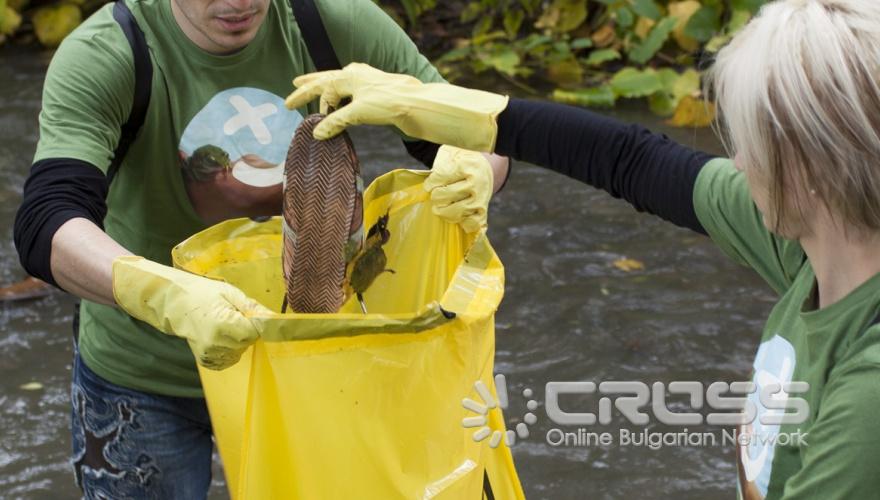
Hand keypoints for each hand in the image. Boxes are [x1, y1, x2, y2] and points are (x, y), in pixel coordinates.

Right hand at [112, 256, 268, 369]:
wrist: (176, 304)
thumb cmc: (204, 294)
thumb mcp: (230, 294)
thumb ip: (252, 308)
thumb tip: (274, 318)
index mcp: (222, 324)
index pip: (254, 332)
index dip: (255, 323)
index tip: (249, 315)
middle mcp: (215, 343)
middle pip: (248, 342)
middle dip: (247, 331)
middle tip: (233, 317)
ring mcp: (209, 354)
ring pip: (240, 352)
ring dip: (238, 341)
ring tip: (223, 326)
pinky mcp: (206, 361)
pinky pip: (229, 359)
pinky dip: (230, 349)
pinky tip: (219, 337)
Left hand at [285, 63, 508, 151]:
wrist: (433, 109)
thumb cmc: (414, 109)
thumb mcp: (382, 111)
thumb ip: (366, 113)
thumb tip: (352, 125)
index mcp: (366, 77)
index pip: (335, 77)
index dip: (316, 84)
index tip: (299, 88)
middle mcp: (363, 78)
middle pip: (327, 78)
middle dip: (306, 86)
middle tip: (286, 97)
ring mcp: (366, 89)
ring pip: (331, 89)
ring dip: (313, 96)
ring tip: (293, 104)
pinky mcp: (369, 106)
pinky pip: (343, 113)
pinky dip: (330, 120)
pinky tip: (319, 130)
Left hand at [424, 146, 492, 232]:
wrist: (485, 167)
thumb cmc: (462, 162)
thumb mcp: (451, 154)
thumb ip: (438, 165)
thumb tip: (427, 185)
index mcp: (467, 165)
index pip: (439, 178)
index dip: (430, 183)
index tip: (429, 184)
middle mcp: (476, 182)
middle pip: (444, 196)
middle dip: (435, 196)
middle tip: (437, 195)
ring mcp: (480, 198)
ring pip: (454, 212)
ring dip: (443, 211)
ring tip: (442, 206)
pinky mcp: (483, 211)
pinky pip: (470, 224)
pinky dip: (461, 222)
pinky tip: (457, 215)